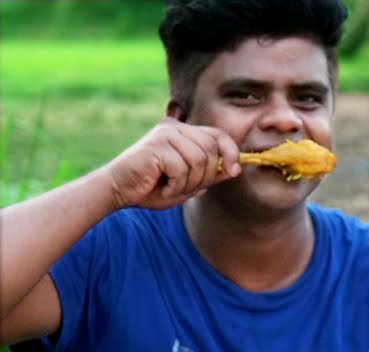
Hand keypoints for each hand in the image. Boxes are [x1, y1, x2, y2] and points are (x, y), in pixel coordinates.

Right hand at [105, 118, 241, 209]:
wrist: (118, 190)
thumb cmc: (152, 188)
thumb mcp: (188, 183)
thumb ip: (209, 175)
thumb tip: (235, 170)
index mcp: (184, 133)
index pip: (219, 135)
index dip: (231, 153)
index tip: (234, 171)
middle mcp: (175, 128)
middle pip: (211, 149)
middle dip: (206, 176)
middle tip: (185, 188)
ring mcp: (165, 134)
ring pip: (199, 160)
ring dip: (189, 183)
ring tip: (171, 188)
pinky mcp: (156, 145)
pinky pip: (182, 168)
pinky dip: (176, 185)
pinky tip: (162, 187)